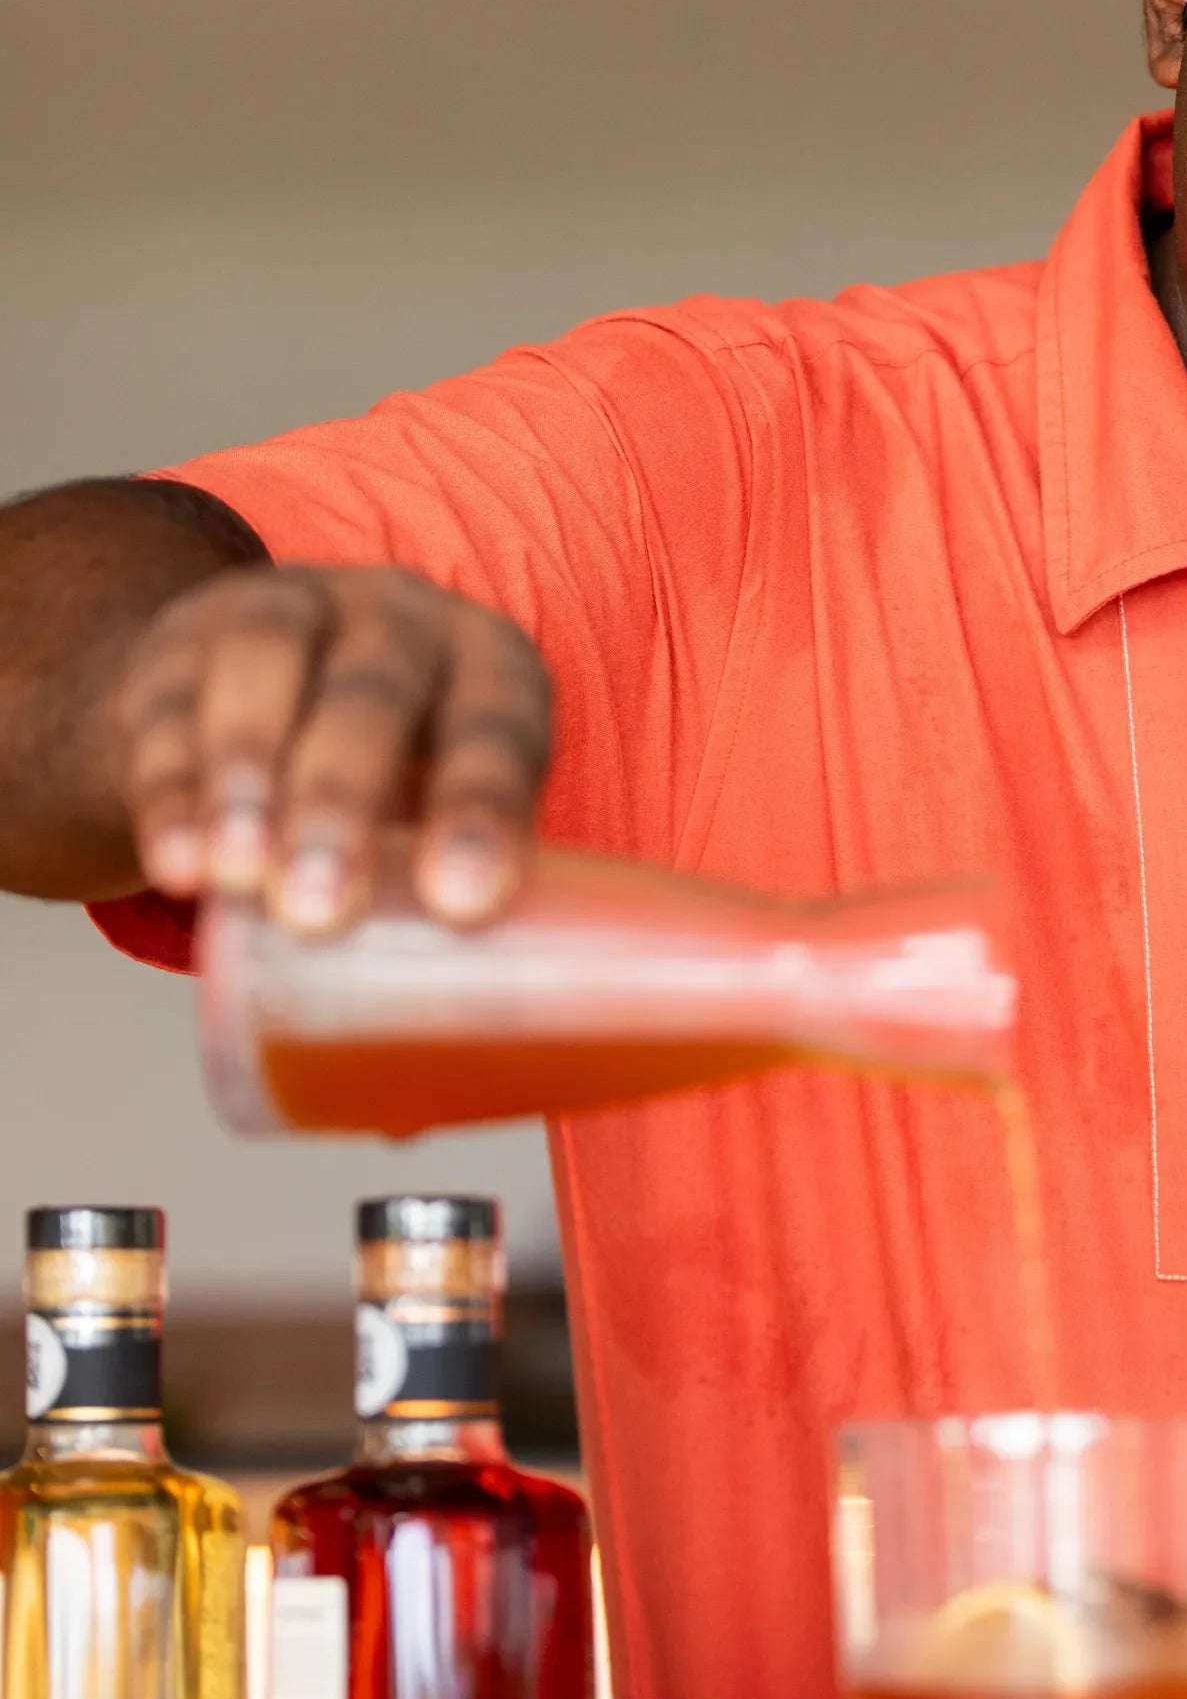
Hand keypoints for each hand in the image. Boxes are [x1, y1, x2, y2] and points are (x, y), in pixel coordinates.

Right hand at [112, 563, 552, 933]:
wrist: (259, 695)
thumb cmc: (392, 780)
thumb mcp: (443, 815)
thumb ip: (455, 910)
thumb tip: (455, 1085)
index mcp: (491, 667)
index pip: (501, 723)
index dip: (485, 806)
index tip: (464, 904)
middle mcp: (398, 619)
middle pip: (376, 692)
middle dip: (345, 801)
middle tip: (324, 914)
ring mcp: (288, 613)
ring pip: (267, 670)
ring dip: (249, 780)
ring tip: (238, 882)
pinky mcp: (185, 642)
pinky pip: (172, 705)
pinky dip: (172, 790)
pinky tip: (176, 864)